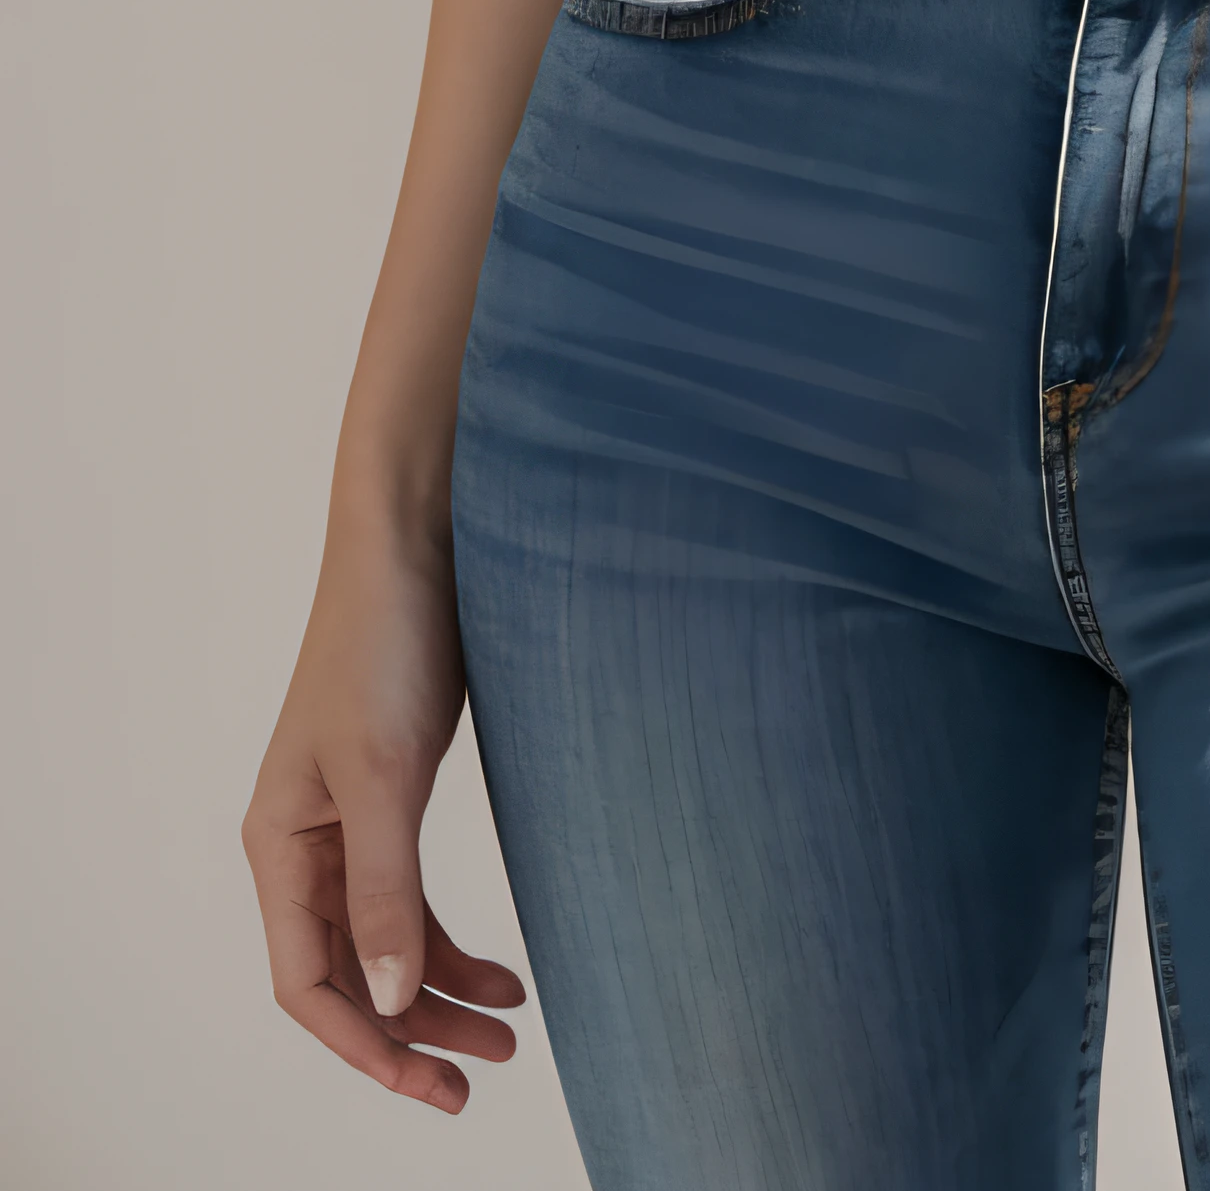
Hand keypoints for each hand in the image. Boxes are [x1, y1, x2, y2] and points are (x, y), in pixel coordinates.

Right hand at [243, 531, 525, 1114]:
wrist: (416, 545)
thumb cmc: (383, 644)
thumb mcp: (384, 773)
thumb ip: (383, 888)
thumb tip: (385, 999)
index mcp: (279, 847)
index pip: (306, 984)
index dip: (364, 1044)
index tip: (432, 1082)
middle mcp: (305, 846)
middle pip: (349, 975)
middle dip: (411, 1033)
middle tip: (480, 1080)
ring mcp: (351, 824)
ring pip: (387, 942)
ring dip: (442, 992)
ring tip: (511, 1032)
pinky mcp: (394, 797)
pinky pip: (413, 898)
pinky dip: (454, 942)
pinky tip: (506, 972)